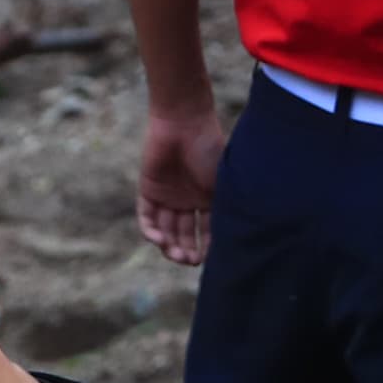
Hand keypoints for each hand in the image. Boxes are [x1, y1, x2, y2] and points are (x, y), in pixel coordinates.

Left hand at [138, 98, 228, 263]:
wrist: (184, 122)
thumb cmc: (209, 149)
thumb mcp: (223, 183)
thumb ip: (224, 210)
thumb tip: (234, 241)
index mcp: (209, 199)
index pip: (207, 231)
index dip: (207, 248)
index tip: (208, 260)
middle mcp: (188, 200)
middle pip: (184, 234)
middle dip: (186, 250)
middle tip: (188, 260)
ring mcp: (168, 196)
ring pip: (166, 229)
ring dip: (169, 245)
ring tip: (174, 253)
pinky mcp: (149, 190)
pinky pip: (147, 217)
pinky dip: (151, 231)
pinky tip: (158, 239)